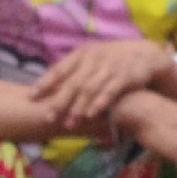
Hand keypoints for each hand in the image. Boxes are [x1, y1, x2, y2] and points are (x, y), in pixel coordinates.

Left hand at [30, 38, 172, 128]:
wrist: (145, 54)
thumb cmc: (111, 60)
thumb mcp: (92, 59)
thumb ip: (73, 70)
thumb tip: (48, 86)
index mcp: (82, 54)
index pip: (59, 68)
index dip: (45, 82)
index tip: (31, 96)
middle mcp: (94, 59)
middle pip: (73, 82)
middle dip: (60, 101)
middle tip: (49, 117)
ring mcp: (110, 67)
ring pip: (90, 89)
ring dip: (78, 107)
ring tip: (69, 123)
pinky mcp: (125, 76)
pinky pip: (110, 91)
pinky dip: (100, 103)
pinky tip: (91, 115)